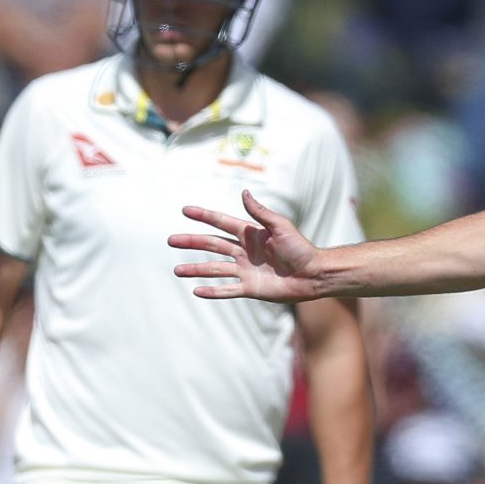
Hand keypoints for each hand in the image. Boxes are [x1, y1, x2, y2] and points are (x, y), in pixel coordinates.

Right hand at [171, 191, 325, 303]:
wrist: (313, 274)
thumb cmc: (301, 248)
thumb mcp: (280, 226)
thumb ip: (260, 212)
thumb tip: (243, 193)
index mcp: (250, 234)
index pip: (221, 223)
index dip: (204, 216)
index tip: (185, 210)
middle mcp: (244, 252)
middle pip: (212, 246)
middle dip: (192, 242)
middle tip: (171, 241)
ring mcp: (246, 271)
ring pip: (215, 269)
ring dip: (196, 270)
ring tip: (177, 271)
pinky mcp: (251, 288)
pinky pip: (228, 290)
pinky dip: (213, 291)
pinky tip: (196, 290)